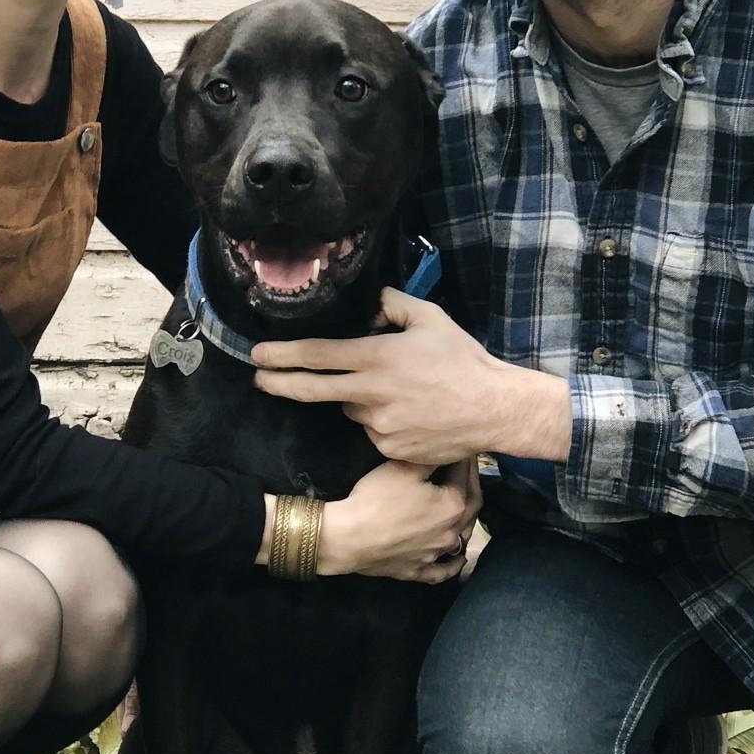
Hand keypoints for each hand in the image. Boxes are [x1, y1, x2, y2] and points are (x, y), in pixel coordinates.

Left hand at [253, 289, 569, 466]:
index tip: (259, 354)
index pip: (318, 355)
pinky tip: (410, 413)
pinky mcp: (389, 449)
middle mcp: (371, 394)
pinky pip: (372, 431)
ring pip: (352, 409)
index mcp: (377, 358)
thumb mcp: (430, 318)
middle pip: (312, 390)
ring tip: (398, 391)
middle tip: (259, 380)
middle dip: (280, 384)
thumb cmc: (464, 360)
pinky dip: (381, 420)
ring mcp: (379, 425)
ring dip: (359, 399)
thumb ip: (391, 304)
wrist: (495, 410)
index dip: (283, 354)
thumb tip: (367, 304)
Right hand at [318, 457, 480, 584]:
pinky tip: (459, 561)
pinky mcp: (418, 569)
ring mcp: (434, 554)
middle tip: (469, 469)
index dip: (464, 459)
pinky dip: (453, 565)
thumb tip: (447, 450)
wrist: (349, 537)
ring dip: (466, 519)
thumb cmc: (376, 499)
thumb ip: (431, 458)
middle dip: (471, 484)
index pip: (464, 475)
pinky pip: (443, 570)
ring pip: (461, 536)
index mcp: (452, 505)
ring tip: (465, 507)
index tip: (463, 448)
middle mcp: (450, 532)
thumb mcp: (404, 468)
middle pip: (471, 505)